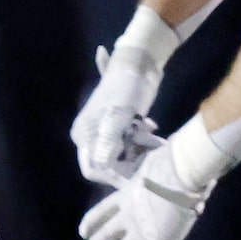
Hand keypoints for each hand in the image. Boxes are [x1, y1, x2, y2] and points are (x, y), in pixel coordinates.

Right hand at [73, 22, 170, 185]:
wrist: (139, 63)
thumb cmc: (128, 88)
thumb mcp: (120, 116)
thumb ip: (109, 141)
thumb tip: (102, 165)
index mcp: (84, 134)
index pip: (92, 169)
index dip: (113, 175)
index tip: (136, 173)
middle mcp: (90, 135)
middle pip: (109, 163)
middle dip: (131, 161)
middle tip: (149, 149)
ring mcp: (104, 131)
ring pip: (122, 154)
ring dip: (140, 151)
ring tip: (155, 138)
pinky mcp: (118, 126)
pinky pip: (129, 144)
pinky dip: (142, 141)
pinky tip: (152, 129)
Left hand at [79, 136, 216, 239]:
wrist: (181, 168)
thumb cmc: (177, 161)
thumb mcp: (164, 163)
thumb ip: (163, 166)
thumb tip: (181, 154)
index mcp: (128, 196)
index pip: (104, 212)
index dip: (93, 221)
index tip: (82, 231)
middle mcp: (129, 216)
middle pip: (107, 236)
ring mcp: (141, 231)